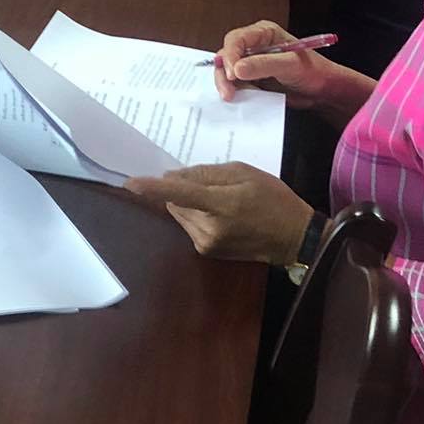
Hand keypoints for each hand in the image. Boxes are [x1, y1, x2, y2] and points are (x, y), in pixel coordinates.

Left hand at [123, 163, 312, 264]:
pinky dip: (197, 215)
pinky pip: (190, 224)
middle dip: (184, 188)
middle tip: (214, 184)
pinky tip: (223, 214)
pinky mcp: (207, 251)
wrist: (294, 238)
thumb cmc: (273, 199)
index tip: (129, 183)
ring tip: (223, 200)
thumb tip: (173, 175)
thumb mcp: (243, 173)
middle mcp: (208, 228)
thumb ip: (206, 173)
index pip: (178, 193)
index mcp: (221, 205)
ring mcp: (206, 243)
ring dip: (190, 203)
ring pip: (181, 212)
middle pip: (176, 201)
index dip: (152, 188)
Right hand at [212, 20, 352, 110]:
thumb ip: (264, 65)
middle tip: (228, 92)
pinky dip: (234, 91)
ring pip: (228, 70)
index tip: (232, 74)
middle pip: (227, 54)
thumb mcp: (290, 66)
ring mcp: (252, 62)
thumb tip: (237, 69)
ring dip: (227, 84)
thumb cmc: (314, 72)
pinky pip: (236, 83)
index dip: (230, 55)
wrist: (324, 91)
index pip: (236, 39)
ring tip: (232, 97)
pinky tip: (239, 99)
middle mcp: (254, 45)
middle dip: (224, 73)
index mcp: (263, 34)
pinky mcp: (252, 78)